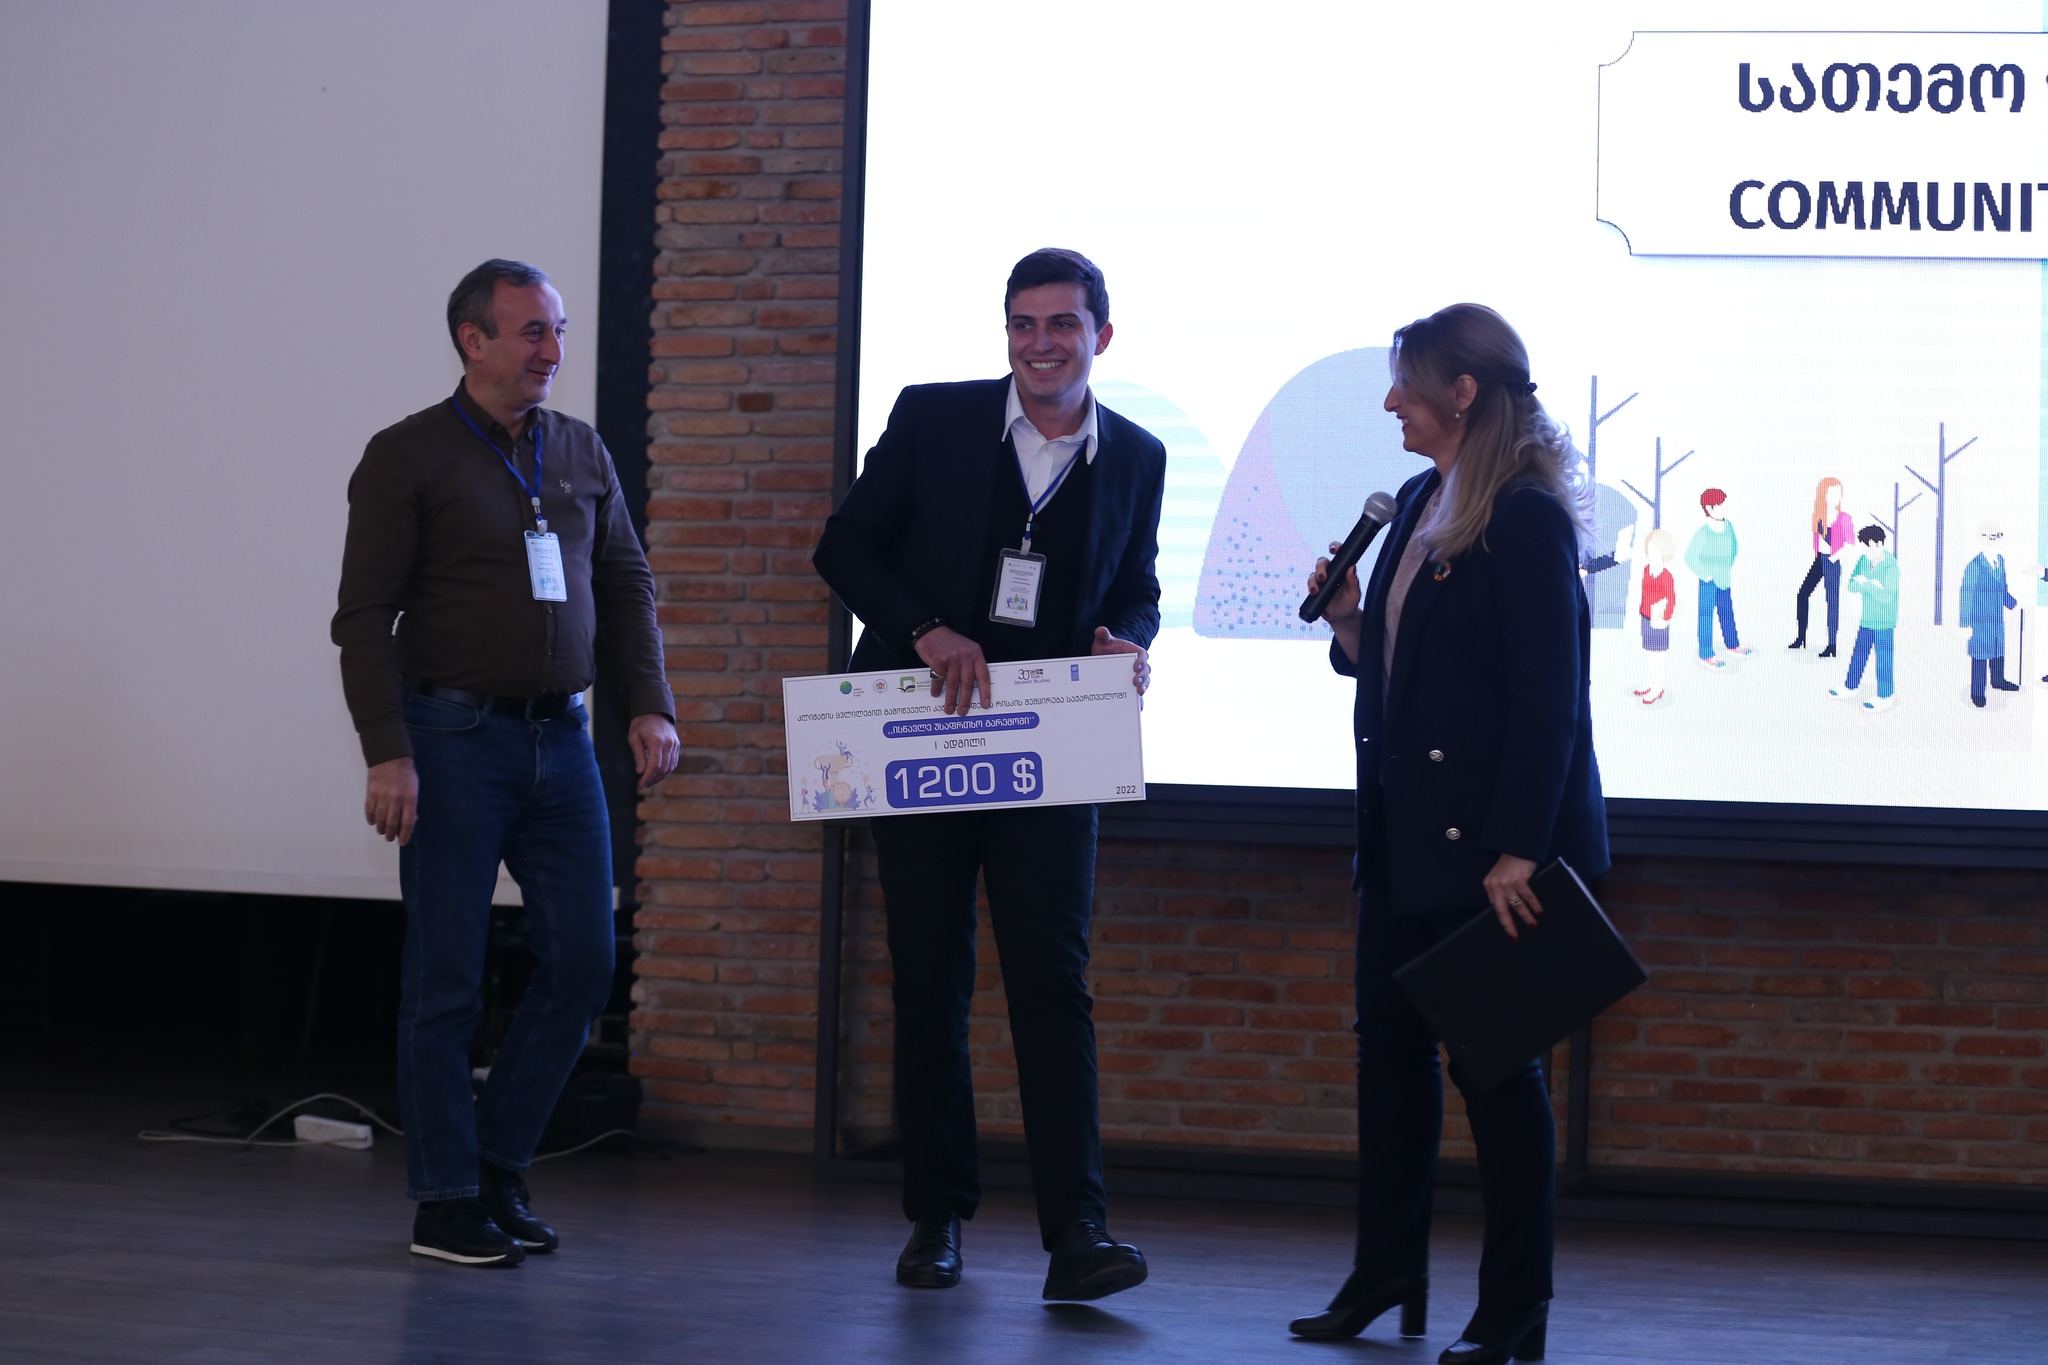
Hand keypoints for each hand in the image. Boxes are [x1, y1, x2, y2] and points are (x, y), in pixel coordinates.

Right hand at [365, 757, 417, 845]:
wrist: (390, 757)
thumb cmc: (406, 773)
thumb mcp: (414, 788)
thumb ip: (412, 805)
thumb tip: (412, 821)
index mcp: (409, 799)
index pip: (407, 823)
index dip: (404, 835)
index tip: (401, 842)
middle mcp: (396, 800)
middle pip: (391, 823)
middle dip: (390, 834)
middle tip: (390, 838)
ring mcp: (382, 797)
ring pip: (379, 819)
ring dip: (380, 828)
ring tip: (382, 832)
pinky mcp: (371, 793)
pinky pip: (369, 811)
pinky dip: (370, 819)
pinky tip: (372, 822)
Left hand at [629, 714, 680, 789]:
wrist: (655, 711)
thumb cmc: (641, 725)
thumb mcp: (634, 738)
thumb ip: (639, 756)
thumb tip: (640, 772)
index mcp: (657, 741)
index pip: (654, 765)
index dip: (647, 778)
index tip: (640, 785)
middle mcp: (669, 744)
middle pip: (663, 769)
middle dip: (652, 779)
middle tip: (643, 785)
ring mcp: (674, 745)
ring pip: (670, 767)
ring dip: (659, 777)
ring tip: (649, 781)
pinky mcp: (677, 745)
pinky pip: (673, 762)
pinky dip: (666, 770)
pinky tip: (657, 774)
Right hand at [914, 625, 990, 715]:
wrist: (931, 631)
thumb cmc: (949, 642)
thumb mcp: (966, 648)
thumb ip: (971, 664)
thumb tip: (973, 688)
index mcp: (975, 653)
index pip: (984, 675)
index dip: (985, 692)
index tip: (985, 704)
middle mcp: (965, 656)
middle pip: (968, 683)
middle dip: (965, 700)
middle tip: (963, 711)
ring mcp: (952, 658)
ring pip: (953, 684)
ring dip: (950, 699)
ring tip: (949, 708)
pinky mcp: (938, 661)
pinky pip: (939, 679)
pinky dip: (937, 688)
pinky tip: (936, 693)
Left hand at [1090, 626, 1149, 696]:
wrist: (1105, 658)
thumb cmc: (1107, 648)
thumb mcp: (1103, 641)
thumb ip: (1103, 635)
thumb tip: (1100, 630)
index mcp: (1135, 652)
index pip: (1143, 655)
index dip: (1141, 660)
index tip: (1136, 666)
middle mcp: (1139, 665)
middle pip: (1146, 670)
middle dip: (1142, 677)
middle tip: (1135, 682)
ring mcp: (1137, 676)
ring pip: (1145, 682)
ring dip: (1144, 687)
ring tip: (1139, 693)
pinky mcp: (1132, 686)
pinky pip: (1138, 694)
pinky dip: (1140, 700)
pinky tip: (1139, 707)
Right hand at [1308, 542, 1364, 662]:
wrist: (1341, 617)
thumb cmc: (1350, 603)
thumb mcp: (1354, 593)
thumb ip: (1353, 581)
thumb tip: (1352, 567)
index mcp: (1342, 569)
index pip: (1339, 553)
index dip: (1334, 547)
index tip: (1332, 550)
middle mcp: (1331, 571)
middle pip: (1322, 562)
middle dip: (1320, 568)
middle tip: (1323, 578)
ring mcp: (1321, 580)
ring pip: (1313, 573)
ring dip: (1313, 580)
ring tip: (1316, 591)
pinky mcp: (1315, 589)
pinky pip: (1310, 584)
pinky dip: (1310, 587)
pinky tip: (1314, 593)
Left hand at [1482, 853, 1542, 938]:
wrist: (1518, 847)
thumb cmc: (1511, 863)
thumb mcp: (1500, 876)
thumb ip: (1501, 890)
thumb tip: (1508, 907)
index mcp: (1489, 885)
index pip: (1495, 906)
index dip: (1502, 919)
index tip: (1508, 930)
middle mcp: (1496, 885)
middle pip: (1502, 911)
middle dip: (1509, 926)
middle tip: (1515, 937)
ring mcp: (1507, 883)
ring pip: (1517, 906)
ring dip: (1526, 917)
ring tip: (1533, 925)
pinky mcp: (1519, 880)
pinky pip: (1528, 897)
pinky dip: (1535, 906)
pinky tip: (1540, 912)